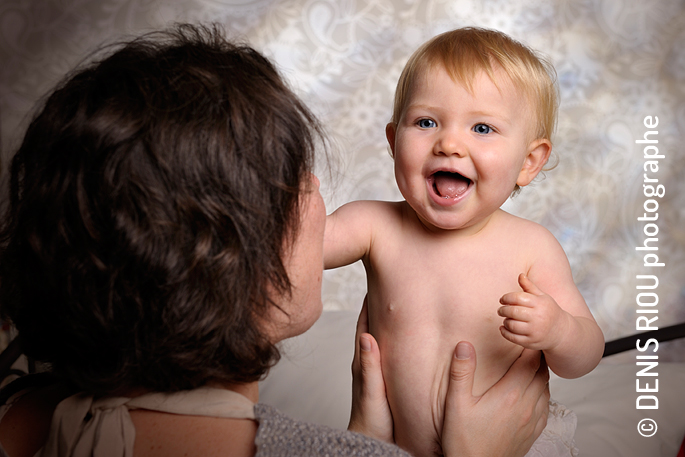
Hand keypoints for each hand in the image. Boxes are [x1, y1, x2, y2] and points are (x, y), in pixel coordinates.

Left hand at [347, 297, 393, 442]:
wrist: (372, 444)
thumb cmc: (370, 422)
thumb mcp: (371, 392)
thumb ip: (369, 366)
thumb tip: (366, 336)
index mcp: (363, 362)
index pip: (365, 323)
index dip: (369, 302)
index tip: (376, 281)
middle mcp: (368, 362)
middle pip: (373, 325)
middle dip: (380, 306)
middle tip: (390, 284)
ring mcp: (376, 370)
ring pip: (382, 338)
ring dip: (389, 321)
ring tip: (402, 303)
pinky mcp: (385, 379)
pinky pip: (390, 352)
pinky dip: (396, 339)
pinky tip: (407, 337)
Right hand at [442, 342, 549, 456]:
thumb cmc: (464, 439)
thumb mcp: (456, 403)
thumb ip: (461, 372)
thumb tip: (463, 345)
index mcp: (510, 394)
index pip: (530, 362)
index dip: (531, 346)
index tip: (526, 334)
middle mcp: (527, 406)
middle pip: (542, 372)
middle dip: (538, 356)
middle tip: (530, 343)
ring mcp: (533, 420)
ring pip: (546, 388)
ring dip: (541, 373)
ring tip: (532, 362)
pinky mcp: (533, 432)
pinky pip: (546, 406)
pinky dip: (543, 392)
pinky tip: (533, 390)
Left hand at [498, 274, 570, 350]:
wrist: (562, 332)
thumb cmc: (549, 311)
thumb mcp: (542, 297)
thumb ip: (530, 286)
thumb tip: (520, 275)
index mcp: (540, 304)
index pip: (518, 298)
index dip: (506, 298)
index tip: (502, 300)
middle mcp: (538, 318)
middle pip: (513, 312)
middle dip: (503, 310)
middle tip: (500, 310)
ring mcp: (534, 331)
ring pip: (511, 325)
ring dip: (505, 321)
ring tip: (506, 319)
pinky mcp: (531, 342)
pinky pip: (512, 338)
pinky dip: (504, 332)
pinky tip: (503, 328)